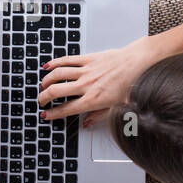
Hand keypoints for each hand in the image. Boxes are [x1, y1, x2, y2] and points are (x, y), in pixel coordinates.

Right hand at [37, 35, 159, 126]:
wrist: (141, 63)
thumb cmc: (134, 84)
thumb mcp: (119, 107)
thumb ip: (100, 116)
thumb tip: (86, 123)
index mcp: (94, 100)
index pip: (67, 109)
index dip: (53, 113)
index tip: (46, 114)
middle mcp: (87, 85)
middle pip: (56, 91)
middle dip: (44, 97)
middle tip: (41, 100)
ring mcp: (87, 71)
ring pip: (58, 75)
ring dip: (47, 81)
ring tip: (42, 85)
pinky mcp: (89, 59)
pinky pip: (67, 60)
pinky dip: (55, 63)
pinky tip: (48, 66)